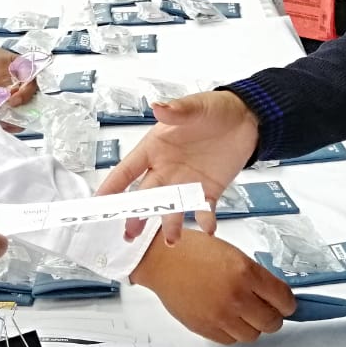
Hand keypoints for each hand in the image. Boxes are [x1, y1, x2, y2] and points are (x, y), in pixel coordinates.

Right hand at [98, 90, 258, 241]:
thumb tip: (158, 106)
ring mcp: (187, 182)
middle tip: (130, 233)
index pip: (128, 169)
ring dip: (170, 224)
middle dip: (137, 214)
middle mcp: (166, 169)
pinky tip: (208, 228)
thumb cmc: (215, 109)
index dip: (113, 185)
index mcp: (155, 148)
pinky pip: (203, 210)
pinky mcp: (209, 191)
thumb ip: (177, 110)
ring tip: (171, 240)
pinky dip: (205, 220)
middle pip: (146, 195)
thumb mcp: (196, 106)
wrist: (246, 119)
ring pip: (173, 207)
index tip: (99, 202)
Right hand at [130, 229, 294, 343]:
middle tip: (268, 311)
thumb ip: (254, 276)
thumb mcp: (233, 254)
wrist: (162, 260)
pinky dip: (233, 332)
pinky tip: (227, 317)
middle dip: (273, 317)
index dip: (288, 304)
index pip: (283, 299)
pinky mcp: (205, 328)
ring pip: (252, 335)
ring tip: (243, 313)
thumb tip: (273, 295)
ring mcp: (220, 315)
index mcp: (246, 272)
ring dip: (252, 326)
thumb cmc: (192, 252)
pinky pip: (230, 340)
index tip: (286, 305)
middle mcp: (236, 296)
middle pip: (272, 322)